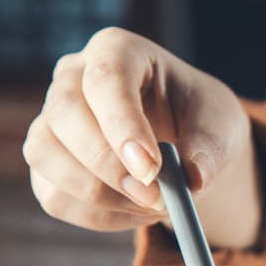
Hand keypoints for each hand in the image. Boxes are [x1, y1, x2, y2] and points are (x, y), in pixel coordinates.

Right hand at [23, 27, 260, 247]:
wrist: (187, 141)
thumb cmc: (202, 120)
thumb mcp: (221, 125)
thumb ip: (210, 148)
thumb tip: (192, 178)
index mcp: (118, 50)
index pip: (106, 78)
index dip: (123, 125)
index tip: (152, 169)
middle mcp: (73, 77)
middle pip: (63, 113)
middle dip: (108, 164)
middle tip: (157, 198)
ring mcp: (52, 119)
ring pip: (44, 154)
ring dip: (98, 195)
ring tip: (155, 206)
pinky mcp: (49, 162)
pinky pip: (54, 195)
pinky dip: (96, 216)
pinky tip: (138, 213)